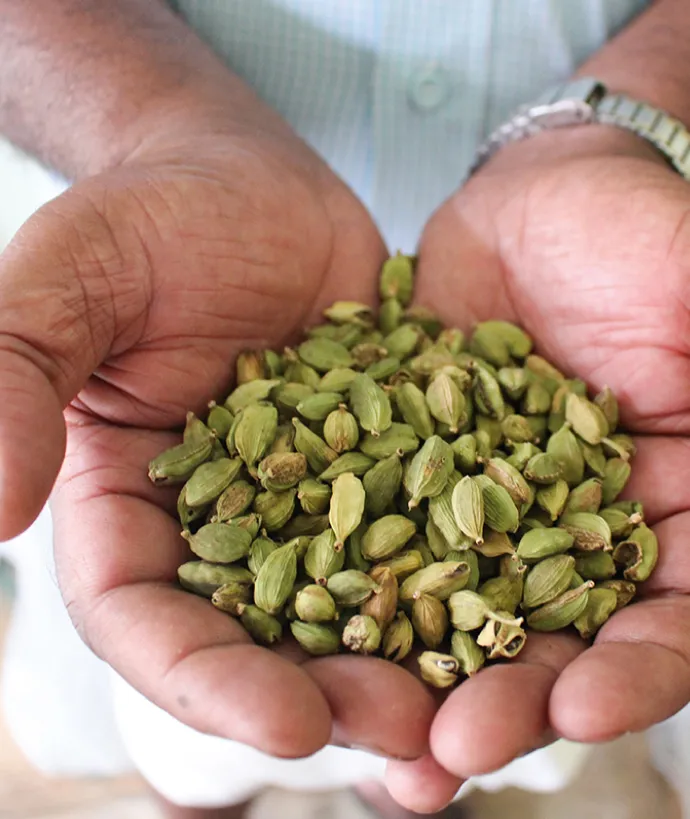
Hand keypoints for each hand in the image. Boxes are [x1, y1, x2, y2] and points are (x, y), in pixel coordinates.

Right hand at [0, 114, 438, 767]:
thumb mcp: (72, 277)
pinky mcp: (387, 464)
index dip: (207, 682)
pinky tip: (518, 614)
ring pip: (354, 605)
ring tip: (472, 711)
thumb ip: (16, 377)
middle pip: (262, 639)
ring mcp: (310, 499)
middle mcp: (220, 523)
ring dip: (409, 664)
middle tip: (405, 734)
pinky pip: (427, 529)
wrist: (250, 184)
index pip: (147, 620)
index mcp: (129, 506)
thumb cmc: (149, 219)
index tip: (285, 723)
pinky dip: (465, 578)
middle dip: (327, 695)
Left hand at [383, 126, 689, 811]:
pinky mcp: (412, 479)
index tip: (584, 708)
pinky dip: (353, 593)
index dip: (636, 669)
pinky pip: (378, 544)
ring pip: (459, 611)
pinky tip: (309, 638)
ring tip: (378, 734)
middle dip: (511, 697)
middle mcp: (575, 532)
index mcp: (667, 512)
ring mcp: (486, 512)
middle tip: (456, 749)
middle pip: (554, 638)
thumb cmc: (636, 236)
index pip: (669, 618)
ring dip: (424, 676)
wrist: (537, 203)